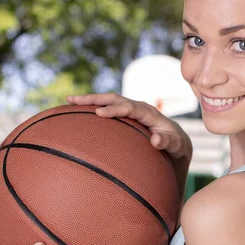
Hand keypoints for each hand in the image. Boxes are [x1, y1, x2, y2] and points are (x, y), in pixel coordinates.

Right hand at [66, 92, 192, 161]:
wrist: (176, 139)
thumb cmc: (175, 144)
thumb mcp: (174, 145)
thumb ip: (167, 142)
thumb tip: (156, 140)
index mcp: (148, 113)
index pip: (129, 107)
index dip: (115, 109)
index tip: (99, 113)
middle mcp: (138, 107)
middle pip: (114, 98)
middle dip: (95, 98)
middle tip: (74, 100)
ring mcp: (131, 109)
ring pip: (108, 100)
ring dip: (90, 100)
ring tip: (69, 100)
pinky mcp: (125, 114)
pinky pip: (108, 107)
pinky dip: (93, 107)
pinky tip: (77, 111)